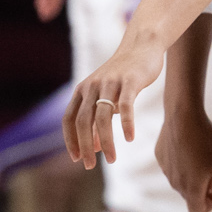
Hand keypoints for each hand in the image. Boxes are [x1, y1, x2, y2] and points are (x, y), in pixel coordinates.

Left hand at [65, 40, 164, 168]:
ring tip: (111, 159)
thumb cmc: (123, 75)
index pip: (69, 119)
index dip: (70, 140)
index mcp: (83, 89)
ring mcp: (111, 82)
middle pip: (83, 121)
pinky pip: (126, 106)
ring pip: (102, 118)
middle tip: (90, 165)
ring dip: (106, 142)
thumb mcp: (105, 96)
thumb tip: (94, 148)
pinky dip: (126, 124)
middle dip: (84, 146)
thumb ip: (97, 119)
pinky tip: (129, 138)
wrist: (142, 46)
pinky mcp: (130, 81)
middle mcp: (93, 85)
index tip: (76, 159)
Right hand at [155, 106, 211, 211]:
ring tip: (203, 151)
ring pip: (182, 178)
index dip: (211, 204)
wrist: (183, 115)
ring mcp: (165, 169)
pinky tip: (190, 142)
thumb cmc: (205, 141)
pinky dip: (183, 159)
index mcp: (190, 189)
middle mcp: (175, 183)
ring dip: (193, 171)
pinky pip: (174, 164)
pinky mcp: (161, 155)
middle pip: (190, 194)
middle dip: (203, 185)